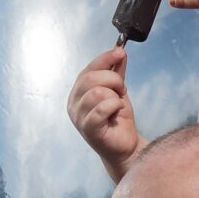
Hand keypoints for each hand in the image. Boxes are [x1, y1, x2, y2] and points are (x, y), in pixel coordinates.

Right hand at [68, 46, 144, 172]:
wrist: (125, 147)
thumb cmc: (118, 120)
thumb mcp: (118, 91)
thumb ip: (116, 72)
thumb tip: (119, 51)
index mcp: (78, 92)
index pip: (88, 69)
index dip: (104, 59)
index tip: (121, 53)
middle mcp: (73, 102)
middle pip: (90, 78)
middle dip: (112, 79)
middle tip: (122, 90)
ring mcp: (78, 117)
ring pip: (96, 92)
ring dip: (114, 96)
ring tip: (118, 104)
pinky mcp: (88, 129)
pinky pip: (100, 109)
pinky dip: (114, 106)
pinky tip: (117, 112)